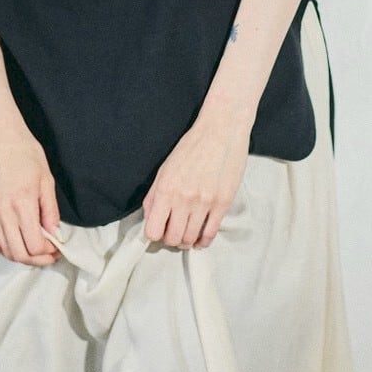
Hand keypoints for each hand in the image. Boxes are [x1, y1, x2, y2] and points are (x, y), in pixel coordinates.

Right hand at [0, 117, 61, 265]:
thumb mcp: (46, 179)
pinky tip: (18, 242)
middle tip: (49, 256)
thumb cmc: (24, 152)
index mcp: (22, 203)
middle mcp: (2, 211)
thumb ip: (50, 210)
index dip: (49, 252)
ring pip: (5, 250)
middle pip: (19, 253)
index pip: (35, 244)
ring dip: (22, 256)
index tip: (57, 248)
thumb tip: (54, 233)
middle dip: (37, 260)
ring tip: (36, 250)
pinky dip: (7, 248)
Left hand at [142, 103, 252, 249]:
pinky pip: (210, 233)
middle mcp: (183, 198)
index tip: (158, 231)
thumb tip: (149, 218)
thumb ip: (154, 195)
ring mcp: (204, 202)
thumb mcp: (165, 168)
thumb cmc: (193, 146)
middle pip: (172, 239)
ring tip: (187, 234)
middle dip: (171, 240)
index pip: (153, 230)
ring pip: (191, 239)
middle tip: (174, 233)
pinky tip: (201, 237)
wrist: (221, 130)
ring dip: (187, 240)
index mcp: (165, 189)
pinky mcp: (222, 203)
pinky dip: (203, 240)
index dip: (154, 235)